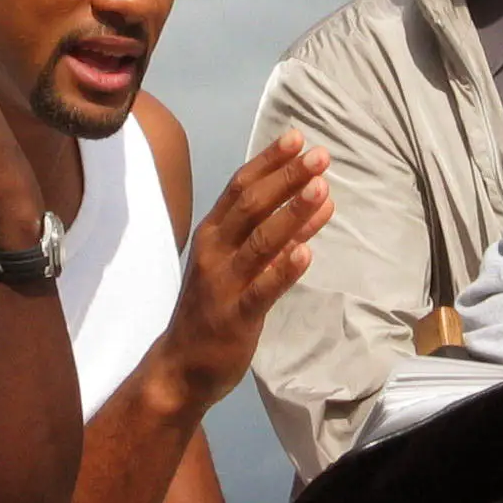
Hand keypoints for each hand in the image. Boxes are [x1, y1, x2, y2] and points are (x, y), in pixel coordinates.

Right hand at [154, 130, 332, 408]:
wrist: (181, 365)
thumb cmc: (213, 308)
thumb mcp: (239, 263)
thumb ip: (279, 235)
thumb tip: (320, 200)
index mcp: (213, 233)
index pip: (241, 187)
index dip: (269, 161)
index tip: (298, 137)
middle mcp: (213, 250)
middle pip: (251, 205)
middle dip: (286, 178)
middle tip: (319, 155)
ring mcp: (222, 283)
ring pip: (259, 241)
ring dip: (291, 213)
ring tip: (321, 189)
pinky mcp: (235, 316)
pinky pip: (262, 289)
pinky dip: (284, 270)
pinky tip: (308, 253)